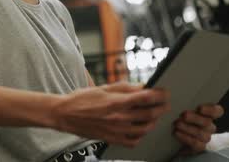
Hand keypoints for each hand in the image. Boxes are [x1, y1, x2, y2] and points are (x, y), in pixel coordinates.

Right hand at [51, 82, 169, 146]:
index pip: (146, 98)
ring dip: (154, 121)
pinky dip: (141, 135)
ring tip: (154, 115)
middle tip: (164, 103)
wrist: (64, 114)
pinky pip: (134, 141)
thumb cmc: (81, 99)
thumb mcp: (103, 87)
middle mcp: (118, 118)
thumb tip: (142, 86)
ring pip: (145, 128)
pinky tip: (139, 128)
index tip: (164, 92)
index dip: (159, 94)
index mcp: (116, 102)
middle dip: (161, 107)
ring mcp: (116, 131)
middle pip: (150, 114)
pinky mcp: (112, 139)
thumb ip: (124, 88)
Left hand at [174, 104, 223, 154]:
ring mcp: (205, 137)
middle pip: (207, 122)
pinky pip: (196, 144)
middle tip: (183, 115)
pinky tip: (176, 133)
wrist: (176, 136)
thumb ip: (184, 103)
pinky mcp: (199, 146)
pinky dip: (186, 138)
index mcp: (209, 114)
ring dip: (188, 128)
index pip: (217, 111)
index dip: (211, 110)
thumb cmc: (180, 117)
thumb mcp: (182, 108)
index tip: (200, 108)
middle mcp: (209, 126)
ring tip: (177, 124)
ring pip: (201, 133)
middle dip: (194, 118)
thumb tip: (173, 93)